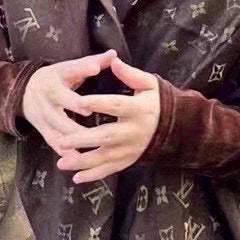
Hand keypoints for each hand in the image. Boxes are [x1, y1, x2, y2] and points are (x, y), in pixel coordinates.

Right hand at [21, 49, 117, 155]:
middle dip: (74, 105)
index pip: (70, 70)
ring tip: (91, 140)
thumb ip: (93, 62)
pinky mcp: (42, 128)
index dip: (82, 69)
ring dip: (73, 133)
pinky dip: (65, 151)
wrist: (23, 91)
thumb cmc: (56, 78)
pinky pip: (53, 140)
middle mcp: (48, 94)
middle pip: (60, 100)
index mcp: (57, 75)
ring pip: (57, 124)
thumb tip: (113, 53)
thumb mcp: (70, 67)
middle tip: (89, 110)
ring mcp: (43, 113)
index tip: (95, 69)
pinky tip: (79, 160)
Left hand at [54, 57, 160, 183]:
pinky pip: (110, 170)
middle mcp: (133, 132)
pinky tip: (76, 178)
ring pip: (104, 157)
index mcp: (138, 110)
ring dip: (82, 161)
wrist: (178, 128)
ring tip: (61, 162)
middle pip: (106, 136)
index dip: (99, 103)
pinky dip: (94, 175)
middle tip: (61, 140)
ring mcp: (131, 149)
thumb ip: (130, 74)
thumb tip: (113, 61)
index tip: (79, 102)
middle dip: (83, 140)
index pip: (116, 106)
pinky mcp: (129, 160)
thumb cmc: (158, 101)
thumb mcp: (149, 84)